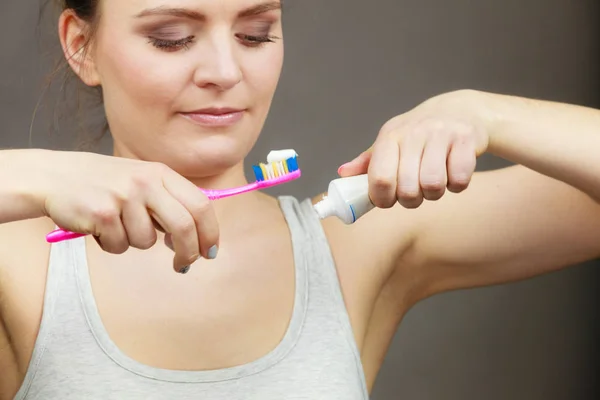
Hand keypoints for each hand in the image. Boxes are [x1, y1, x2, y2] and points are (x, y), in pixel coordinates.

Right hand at [32, 150, 218, 272]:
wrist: (55, 176)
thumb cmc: (105, 184)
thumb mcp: (142, 180)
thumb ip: (169, 202)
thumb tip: (196, 237)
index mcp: (161, 173)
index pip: (201, 205)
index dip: (210, 232)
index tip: (209, 252)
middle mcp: (146, 182)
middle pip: (184, 226)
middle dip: (188, 252)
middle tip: (183, 266)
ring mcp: (124, 197)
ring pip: (147, 241)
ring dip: (133, 242)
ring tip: (116, 225)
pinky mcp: (102, 213)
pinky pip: (119, 246)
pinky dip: (111, 244)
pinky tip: (99, 227)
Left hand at [338, 90, 490, 208]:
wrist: (461, 110)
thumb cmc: (419, 133)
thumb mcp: (391, 142)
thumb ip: (368, 162)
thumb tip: (342, 174)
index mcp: (390, 136)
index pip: (380, 179)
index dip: (383, 199)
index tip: (388, 199)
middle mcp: (413, 133)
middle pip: (408, 190)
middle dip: (411, 200)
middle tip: (416, 191)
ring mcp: (441, 135)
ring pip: (434, 186)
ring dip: (435, 193)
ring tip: (435, 182)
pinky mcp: (466, 139)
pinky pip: (459, 180)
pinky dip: (457, 185)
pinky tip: (453, 173)